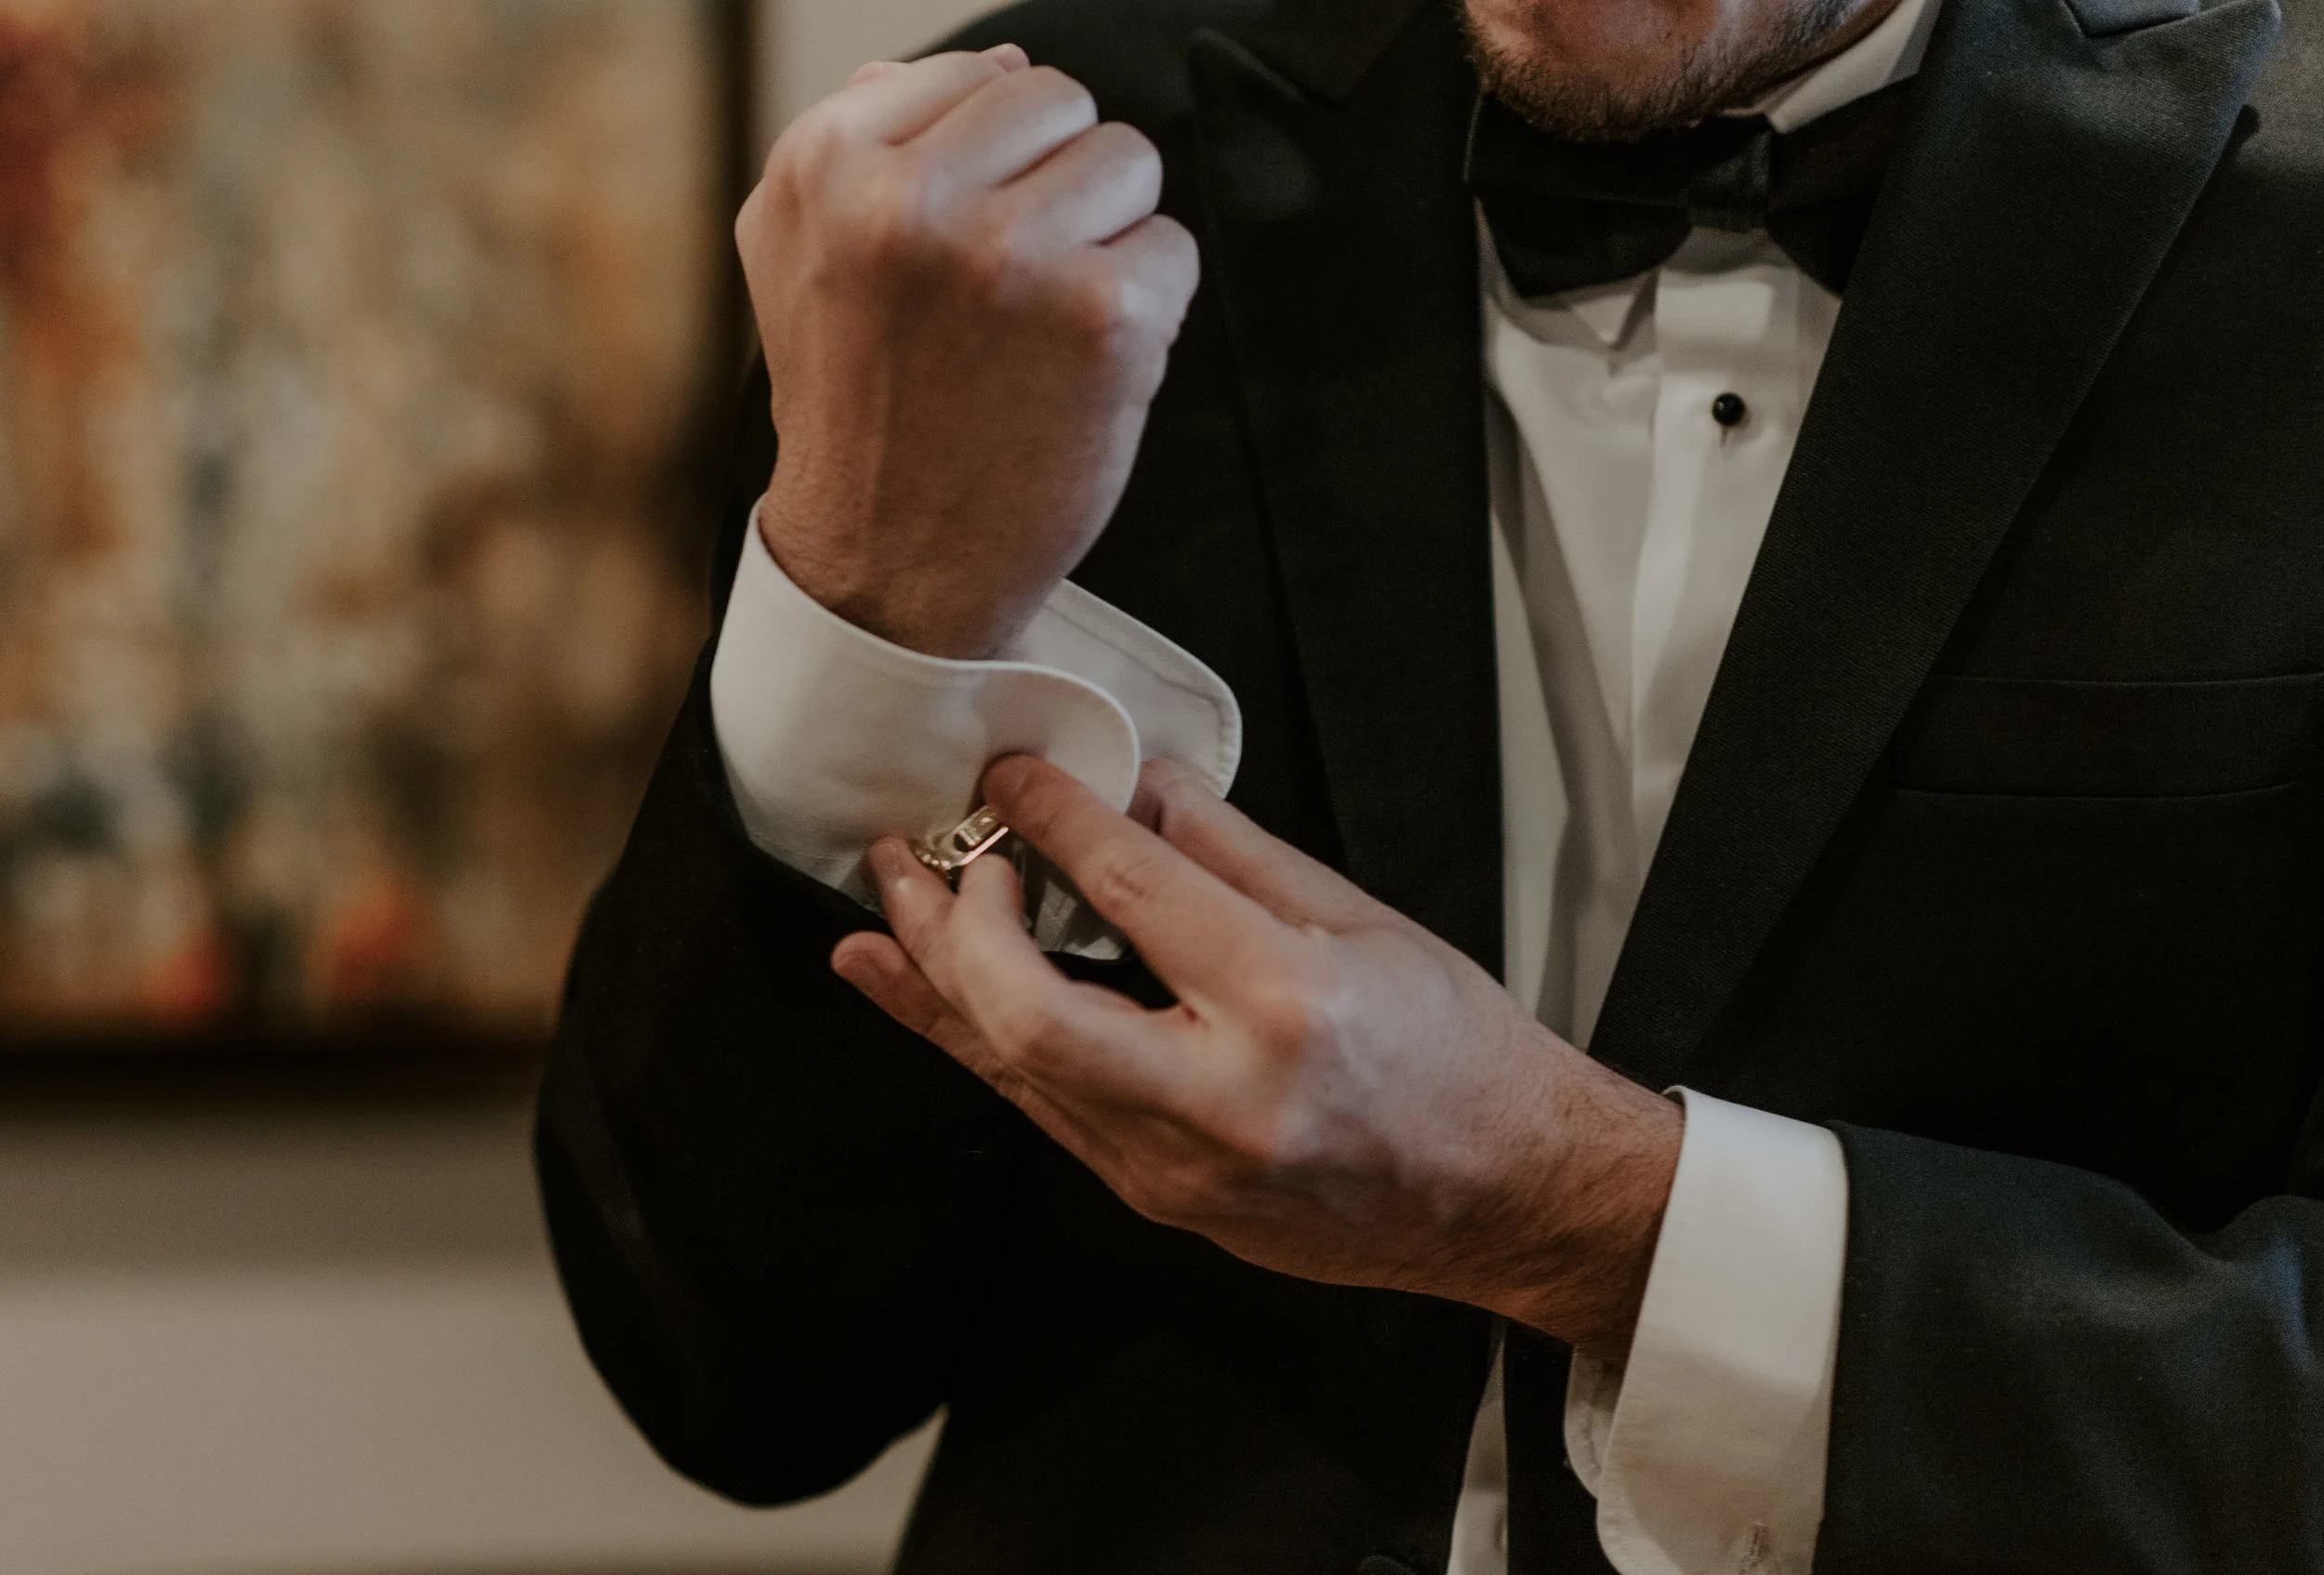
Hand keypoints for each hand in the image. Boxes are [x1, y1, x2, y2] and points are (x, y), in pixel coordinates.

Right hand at [736, 47, 1199, 658]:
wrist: (887, 568)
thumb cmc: (856, 412)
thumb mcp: (798, 254)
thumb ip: (865, 135)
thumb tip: (995, 56)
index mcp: (830, 164)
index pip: (981, 74)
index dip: (996, 161)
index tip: (967, 241)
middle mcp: (916, 200)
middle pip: (1063, 103)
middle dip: (1058, 185)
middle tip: (1015, 288)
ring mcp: (1014, 257)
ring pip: (1129, 162)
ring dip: (1108, 238)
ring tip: (1046, 324)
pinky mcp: (1102, 318)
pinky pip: (1173, 250)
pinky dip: (1147, 310)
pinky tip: (1081, 369)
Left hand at [831, 756, 1684, 1359]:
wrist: (1505, 1195)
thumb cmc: (1455, 1055)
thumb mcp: (1365, 922)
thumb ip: (1234, 852)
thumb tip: (1137, 786)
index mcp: (1287, 1006)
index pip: (1133, 892)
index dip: (1055, 819)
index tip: (1013, 776)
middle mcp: (1223, 1100)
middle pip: (1031, 1011)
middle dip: (951, 923)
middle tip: (917, 853)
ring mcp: (1181, 1170)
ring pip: (1016, 1072)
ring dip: (935, 988)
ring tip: (874, 921)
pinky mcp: (1162, 1201)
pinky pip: (1047, 1112)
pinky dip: (982, 1047)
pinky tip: (929, 1004)